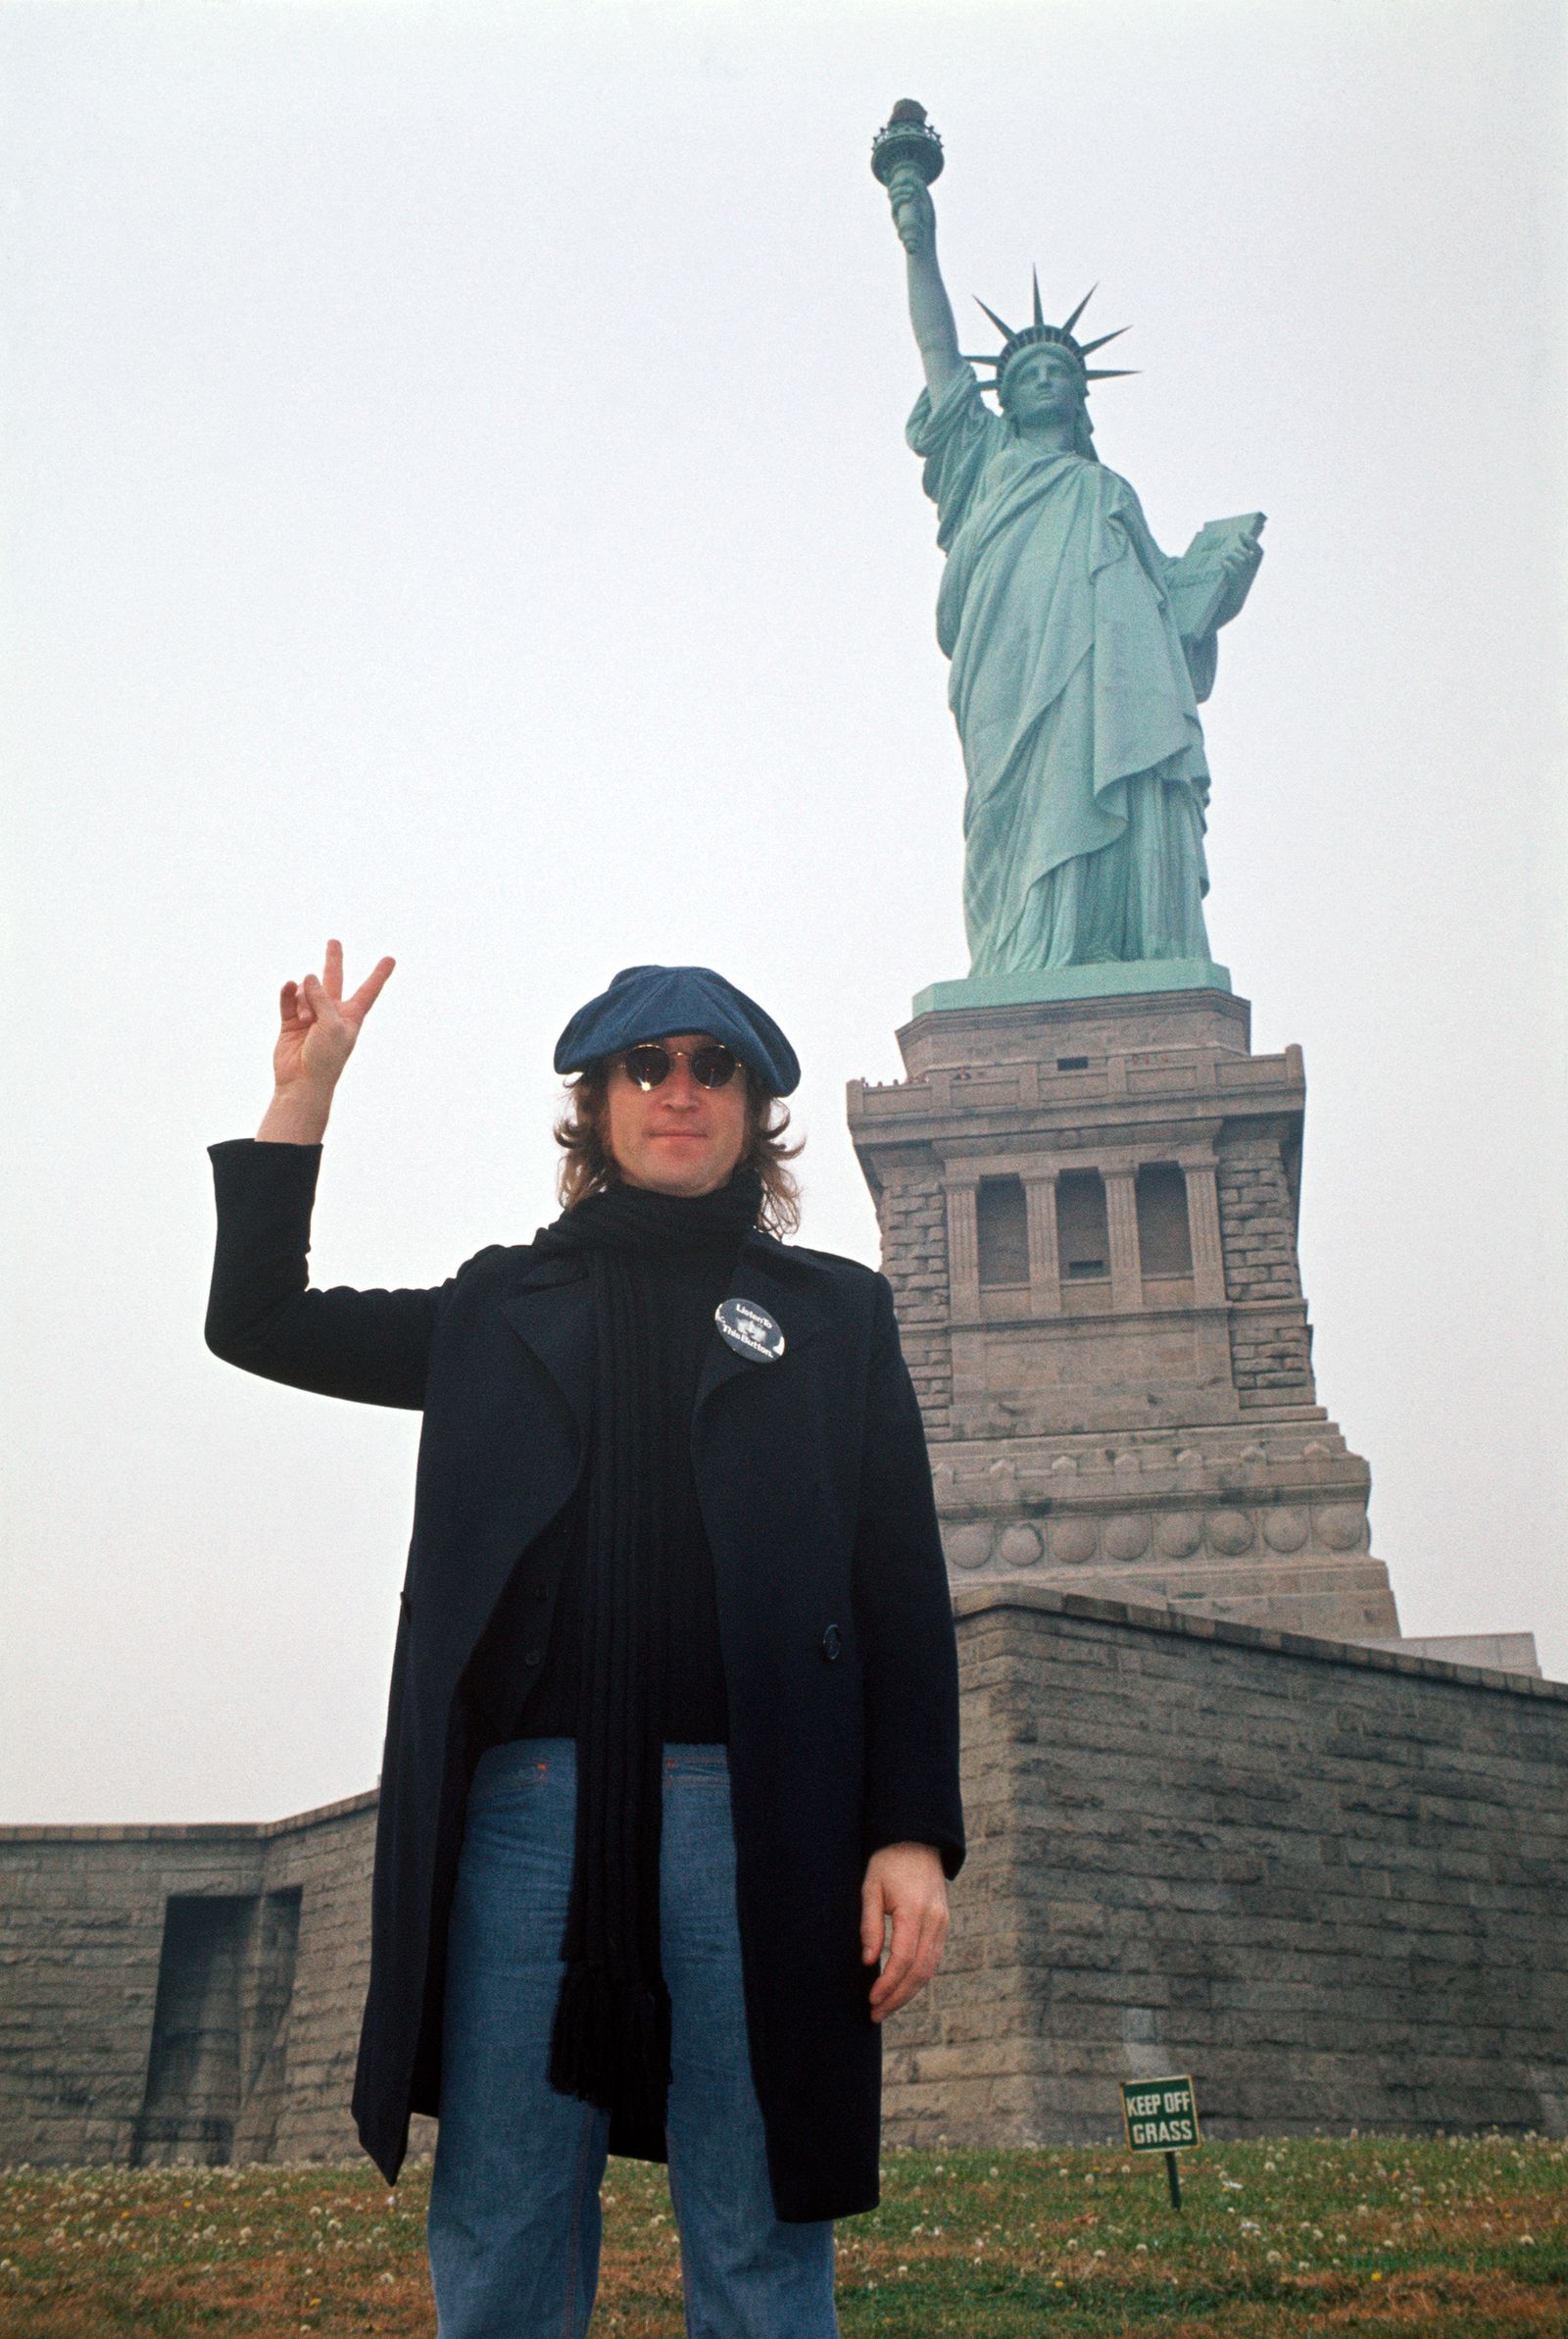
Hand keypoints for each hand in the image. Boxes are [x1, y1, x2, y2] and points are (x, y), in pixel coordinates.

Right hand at [272, 938, 394, 1098]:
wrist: (303, 1082)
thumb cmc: (326, 1058)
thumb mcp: (333, 1025)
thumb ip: (322, 998)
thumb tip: (306, 977)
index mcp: (352, 1016)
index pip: (369, 990)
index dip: (379, 974)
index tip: (391, 958)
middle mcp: (332, 1013)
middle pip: (334, 980)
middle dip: (333, 960)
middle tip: (334, 941)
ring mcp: (310, 1016)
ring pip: (306, 990)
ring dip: (305, 998)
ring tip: (305, 1019)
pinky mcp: (290, 1021)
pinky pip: (288, 998)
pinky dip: (288, 992)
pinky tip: (288, 986)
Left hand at [861, 1842, 948, 2022]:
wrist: (917, 1840)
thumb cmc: (888, 1862)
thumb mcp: (871, 1888)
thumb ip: (870, 1925)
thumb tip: (868, 1962)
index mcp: (914, 1911)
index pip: (903, 1959)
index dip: (888, 1984)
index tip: (871, 1999)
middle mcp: (934, 1920)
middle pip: (919, 1971)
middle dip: (897, 1997)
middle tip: (876, 2014)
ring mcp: (943, 1922)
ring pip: (930, 1969)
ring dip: (909, 1992)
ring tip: (886, 2007)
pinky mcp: (944, 1923)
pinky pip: (934, 1958)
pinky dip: (918, 1977)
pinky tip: (902, 1987)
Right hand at [887, 166, 934, 258]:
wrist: (924, 240)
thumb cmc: (927, 223)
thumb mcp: (927, 202)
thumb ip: (921, 189)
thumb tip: (912, 176)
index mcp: (907, 200)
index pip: (897, 187)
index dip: (889, 179)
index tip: (886, 170)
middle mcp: (900, 204)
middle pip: (892, 189)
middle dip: (899, 182)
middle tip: (908, 181)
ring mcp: (897, 211)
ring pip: (892, 195)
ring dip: (901, 189)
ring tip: (912, 192)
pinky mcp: (896, 217)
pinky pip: (894, 204)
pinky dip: (901, 197)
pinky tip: (910, 196)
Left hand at [1220, 535, 1262, 580]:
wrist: (1233, 599)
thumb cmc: (1237, 580)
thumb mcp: (1244, 567)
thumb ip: (1244, 553)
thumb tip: (1239, 537)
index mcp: (1256, 566)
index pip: (1259, 551)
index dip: (1250, 540)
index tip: (1240, 532)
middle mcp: (1252, 571)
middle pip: (1247, 555)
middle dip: (1238, 549)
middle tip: (1232, 549)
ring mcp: (1244, 577)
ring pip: (1239, 561)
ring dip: (1231, 556)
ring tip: (1225, 556)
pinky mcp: (1235, 582)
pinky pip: (1232, 569)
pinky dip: (1226, 564)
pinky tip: (1222, 562)